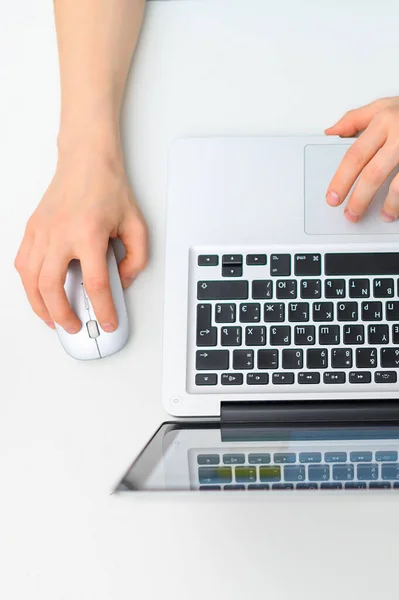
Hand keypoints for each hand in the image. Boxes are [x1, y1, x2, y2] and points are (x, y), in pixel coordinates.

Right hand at [14, 144, 147, 332]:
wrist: (86, 159)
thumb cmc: (108, 187)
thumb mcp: (136, 224)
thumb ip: (136, 258)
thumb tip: (122, 281)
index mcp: (89, 234)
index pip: (96, 284)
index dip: (103, 310)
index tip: (108, 321)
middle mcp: (60, 234)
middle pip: (52, 288)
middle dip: (63, 315)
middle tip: (74, 327)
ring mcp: (42, 232)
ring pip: (31, 280)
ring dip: (40, 305)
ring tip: (52, 318)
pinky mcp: (32, 229)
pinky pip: (23, 264)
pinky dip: (28, 284)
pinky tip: (38, 293)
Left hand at [325, 96, 398, 222]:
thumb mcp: (385, 106)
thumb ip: (356, 119)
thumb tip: (331, 133)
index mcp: (384, 121)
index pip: (355, 156)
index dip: (341, 180)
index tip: (333, 197)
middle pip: (374, 174)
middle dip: (359, 199)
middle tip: (351, 214)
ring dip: (390, 205)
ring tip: (385, 215)